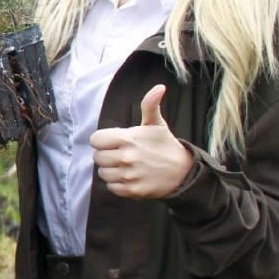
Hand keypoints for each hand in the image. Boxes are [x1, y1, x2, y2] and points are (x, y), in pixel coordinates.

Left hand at [89, 84, 194, 199]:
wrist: (183, 172)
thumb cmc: (165, 145)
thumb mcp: (156, 124)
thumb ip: (150, 105)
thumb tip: (159, 87)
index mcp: (128, 139)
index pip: (95, 140)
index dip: (102, 141)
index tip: (112, 142)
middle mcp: (126, 157)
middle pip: (97, 157)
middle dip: (106, 155)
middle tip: (120, 154)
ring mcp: (129, 175)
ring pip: (103, 173)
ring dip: (111, 170)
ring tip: (125, 166)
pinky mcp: (132, 191)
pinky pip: (111, 188)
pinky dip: (117, 184)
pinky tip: (129, 177)